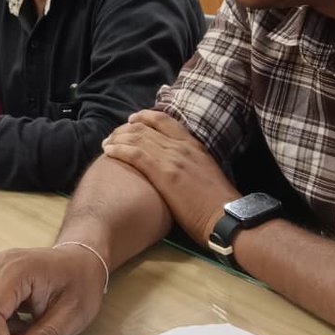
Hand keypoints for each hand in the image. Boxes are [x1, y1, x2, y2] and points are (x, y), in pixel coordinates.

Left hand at [102, 110, 238, 242]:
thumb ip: (191, 164)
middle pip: (146, 127)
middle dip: (125, 129)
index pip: (164, 120)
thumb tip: (177, 167)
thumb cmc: (218, 204)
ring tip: (106, 143)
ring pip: (138, 138)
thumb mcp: (207, 173)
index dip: (144, 117)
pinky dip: (119, 149)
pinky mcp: (164, 173)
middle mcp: (181, 147)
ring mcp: (173, 158)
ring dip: (118, 138)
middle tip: (113, 134)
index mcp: (193, 145)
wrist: (227, 217)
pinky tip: (108, 151)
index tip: (131, 120)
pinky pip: (135, 154)